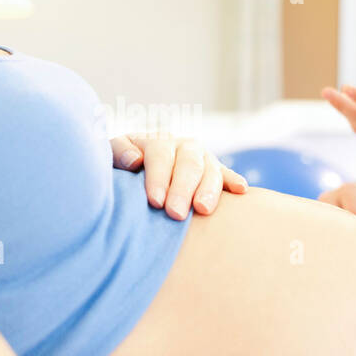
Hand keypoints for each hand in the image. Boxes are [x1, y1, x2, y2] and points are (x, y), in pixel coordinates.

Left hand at [110, 133, 247, 219]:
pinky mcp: (216, 171)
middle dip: (182, 189)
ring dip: (208, 189)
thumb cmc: (124, 167)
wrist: (140, 166)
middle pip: (188, 164)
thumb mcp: (113, 154)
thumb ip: (119, 152)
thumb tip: (134, 160)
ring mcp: (203, 158)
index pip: (160, 155)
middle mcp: (184, 146)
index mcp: (158, 141)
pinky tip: (241, 190)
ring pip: (210, 170)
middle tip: (175, 214)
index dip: (158, 178)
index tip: (155, 202)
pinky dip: (234, 181)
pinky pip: (227, 175)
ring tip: (203, 210)